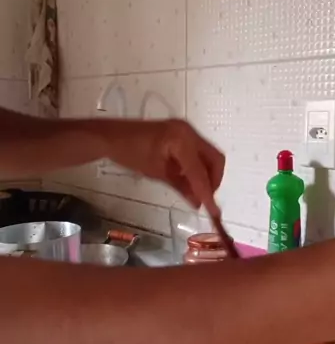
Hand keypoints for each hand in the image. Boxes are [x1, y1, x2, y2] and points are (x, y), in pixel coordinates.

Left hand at [106, 119, 224, 217]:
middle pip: (214, 160)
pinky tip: (189, 181)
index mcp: (182, 140)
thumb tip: (198, 202)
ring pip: (209, 156)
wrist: (111, 136)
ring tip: (197, 193)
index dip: (207, 193)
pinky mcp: (181, 134)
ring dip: (206, 175)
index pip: (200, 172)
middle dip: (213, 181)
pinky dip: (197, 168)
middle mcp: (189, 133)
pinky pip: (198, 153)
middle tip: (205, 199)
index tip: (213, 212)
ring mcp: (186, 131)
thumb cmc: (129, 153)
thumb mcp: (156, 173)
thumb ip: (181, 186)